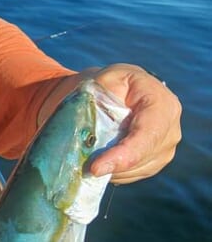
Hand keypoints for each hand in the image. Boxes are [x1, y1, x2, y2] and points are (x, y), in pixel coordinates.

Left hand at [90, 63, 181, 183]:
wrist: (118, 90)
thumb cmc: (110, 83)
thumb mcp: (103, 80)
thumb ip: (99, 103)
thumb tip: (92, 136)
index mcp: (161, 103)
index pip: (147, 134)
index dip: (123, 155)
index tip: (96, 168)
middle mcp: (170, 127)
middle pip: (144, 157)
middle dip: (113, 166)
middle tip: (83, 168)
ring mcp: (166, 146)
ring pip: (138, 169)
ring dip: (112, 170)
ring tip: (87, 163)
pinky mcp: (156, 160)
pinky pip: (134, 173)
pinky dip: (115, 172)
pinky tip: (99, 164)